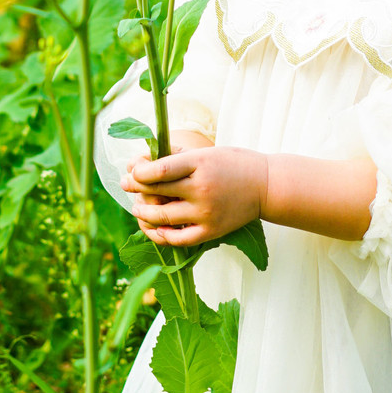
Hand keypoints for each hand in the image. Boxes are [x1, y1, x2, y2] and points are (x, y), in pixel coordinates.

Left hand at [121, 145, 267, 247]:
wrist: (265, 186)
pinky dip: (160, 235)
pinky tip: (152, 227)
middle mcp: (201, 189)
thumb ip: (173, 157)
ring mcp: (206, 213)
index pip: (160, 169)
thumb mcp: (204, 152)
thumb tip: (139, 164)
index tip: (131, 170)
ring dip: (143, 212)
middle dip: (135, 188)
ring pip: (161, 217)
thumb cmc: (232, 164)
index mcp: (200, 163)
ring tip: (137, 207)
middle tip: (125, 184)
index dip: (139, 171)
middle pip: (157, 192)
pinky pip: (177, 240)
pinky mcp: (210, 232)